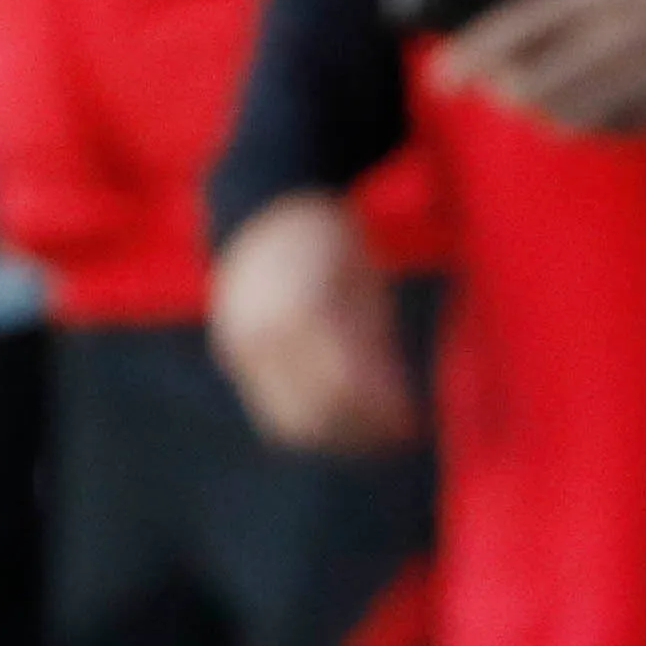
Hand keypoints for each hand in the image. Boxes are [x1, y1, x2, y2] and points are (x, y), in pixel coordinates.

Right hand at [208, 192, 414, 451]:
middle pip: (316, 410)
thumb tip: (402, 412)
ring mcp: (239, 347)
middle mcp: (260, 334)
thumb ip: (375, 347)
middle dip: (363, 430)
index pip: (344, 385)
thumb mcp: (362, 286)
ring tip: (376, 433)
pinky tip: (343, 420)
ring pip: (291, 421)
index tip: (414, 424)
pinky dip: (310, 423)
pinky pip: (273, 408)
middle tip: (401, 434)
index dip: (382, 411)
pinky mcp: (232, 356)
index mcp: (298, 309)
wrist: (261, 209)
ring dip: (338, 435)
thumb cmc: (330, 243)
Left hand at [435, 0, 645, 137]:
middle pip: (539, 83)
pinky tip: (563, 108)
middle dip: (498, 88)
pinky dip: (580, 122)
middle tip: (478, 81)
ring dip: (534, 108)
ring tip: (515, 93)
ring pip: (571, 114)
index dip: (473, 55)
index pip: (520, 30)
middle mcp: (621, 42)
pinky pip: (611, 127)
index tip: (439, 73)